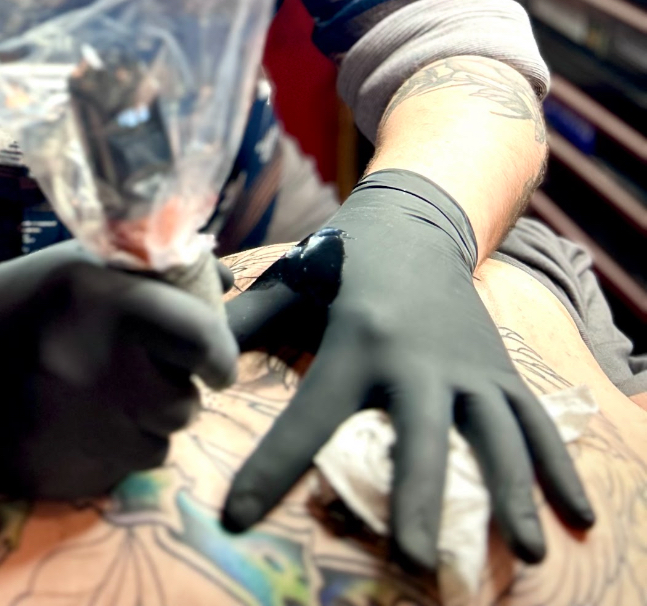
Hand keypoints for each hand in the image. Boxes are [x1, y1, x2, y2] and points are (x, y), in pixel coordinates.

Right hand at [0, 240, 237, 499]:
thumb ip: (158, 271)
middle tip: (147, 375)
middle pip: (184, 403)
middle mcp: (98, 369)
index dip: (218, 351)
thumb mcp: (86, 264)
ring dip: (146, 425)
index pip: (202, 338)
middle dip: (174, 390)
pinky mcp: (59, 473)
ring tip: (110, 399)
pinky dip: (114, 452)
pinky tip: (82, 425)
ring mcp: (78, 428)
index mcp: (106, 304)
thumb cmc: (27, 298)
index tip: (214, 360)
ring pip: (158, 445)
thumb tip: (228, 280)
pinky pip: (120, 475)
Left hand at [222, 170, 594, 570]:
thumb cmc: (340, 256)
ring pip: (495, 434)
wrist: (415, 213)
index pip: (308, 412)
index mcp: (355, 337)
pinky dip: (560, 469)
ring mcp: (466, 364)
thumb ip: (243, 321)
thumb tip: (192, 356)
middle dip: (418, 495)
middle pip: (419, 432)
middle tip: (417, 556)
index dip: (272, 464)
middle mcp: (415, 356)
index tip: (239, 514)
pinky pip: (537, 423)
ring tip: (525, 549)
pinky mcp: (498, 369)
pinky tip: (576, 517)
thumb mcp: (290, 281)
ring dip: (509, 492)